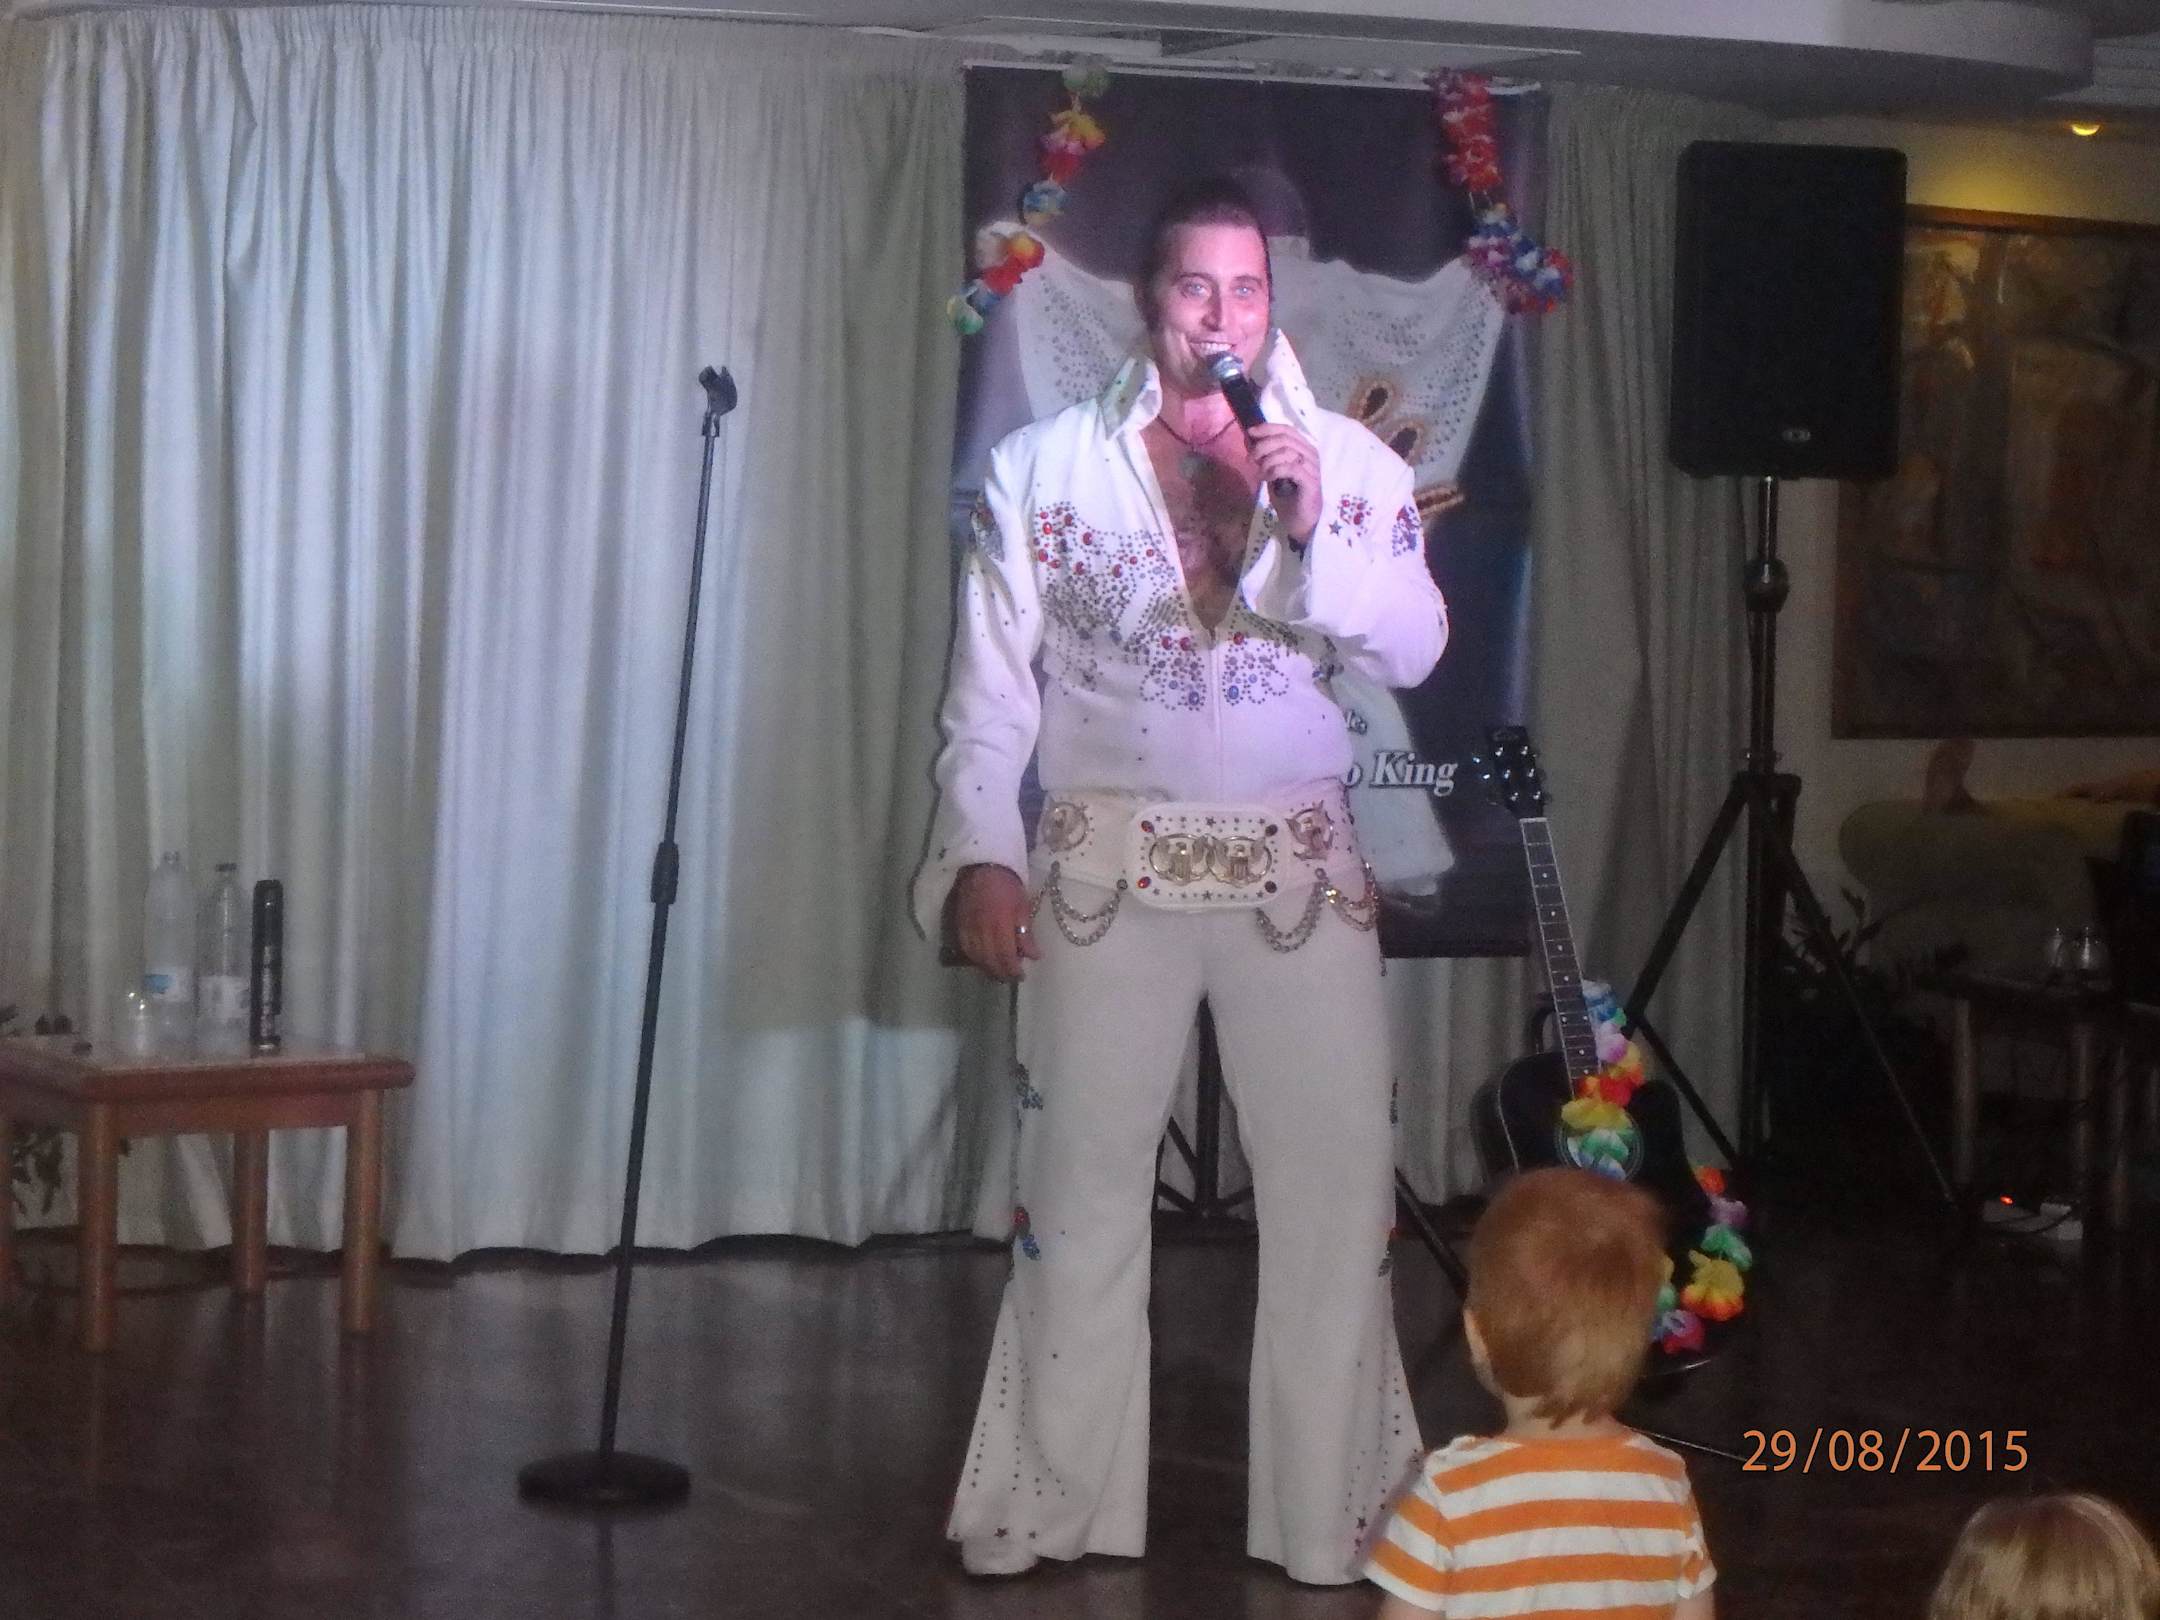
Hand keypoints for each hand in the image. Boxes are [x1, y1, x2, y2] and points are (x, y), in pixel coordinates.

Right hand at [952, 863, 1042, 982]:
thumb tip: (1034, 956)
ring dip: (988, 969)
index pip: (1005, 956)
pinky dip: (975, 960)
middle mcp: (981, 931)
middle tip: (1012, 977)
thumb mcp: (1023, 907)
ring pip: (976, 958)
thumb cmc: (1007, 886)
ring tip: (999, 972)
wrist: (982, 868)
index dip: (1013, 970)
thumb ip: (1025, 934)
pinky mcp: (959, 927)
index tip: (1021, 975)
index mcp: (1000, 925)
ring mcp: (968, 930)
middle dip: (1001, 973)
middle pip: (990, 961)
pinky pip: (966, 950)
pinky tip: (984, 961)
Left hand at [1245, 422, 1322, 542]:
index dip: (1267, 428)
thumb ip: (1265, 456)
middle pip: (1284, 439)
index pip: (1287, 429)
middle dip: (1263, 446)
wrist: (1300, 521)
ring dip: (1267, 460)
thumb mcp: (1272, 472)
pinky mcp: (1311, 482)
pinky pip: (1291, 468)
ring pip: (1287, 452)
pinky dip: (1274, 471)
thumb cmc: (1288, 497)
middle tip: (1251, 459)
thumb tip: (1249, 440)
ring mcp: (1312, 468)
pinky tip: (1267, 478)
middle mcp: (1310, 454)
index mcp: (1303, 448)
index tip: (1250, 432)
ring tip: (1260, 472)